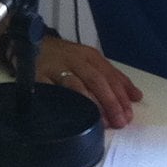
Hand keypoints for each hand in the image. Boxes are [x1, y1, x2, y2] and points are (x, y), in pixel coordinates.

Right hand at [25, 39, 142, 129]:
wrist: (30, 44)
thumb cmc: (64, 58)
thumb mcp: (89, 62)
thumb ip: (113, 78)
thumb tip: (136, 97)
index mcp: (90, 56)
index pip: (109, 75)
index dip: (121, 95)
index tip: (129, 114)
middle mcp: (75, 60)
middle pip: (96, 80)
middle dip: (109, 102)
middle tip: (119, 121)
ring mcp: (56, 68)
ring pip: (75, 85)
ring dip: (90, 104)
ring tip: (101, 121)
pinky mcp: (38, 76)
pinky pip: (51, 91)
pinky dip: (63, 102)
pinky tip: (72, 115)